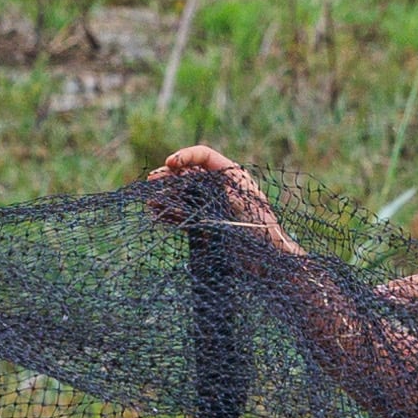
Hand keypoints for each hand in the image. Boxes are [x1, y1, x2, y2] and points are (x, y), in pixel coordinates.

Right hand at [149, 144, 289, 245]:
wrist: (267, 261)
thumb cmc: (264, 232)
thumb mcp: (246, 206)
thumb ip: (223, 192)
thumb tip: (195, 179)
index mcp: (233, 176)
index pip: (205, 157)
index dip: (186, 157)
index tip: (170, 163)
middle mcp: (220, 188)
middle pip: (189, 175)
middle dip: (169, 177)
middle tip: (152, 181)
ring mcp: (211, 206)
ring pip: (183, 196)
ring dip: (166, 198)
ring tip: (150, 203)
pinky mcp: (205, 224)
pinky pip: (183, 215)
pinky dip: (170, 215)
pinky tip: (156, 216)